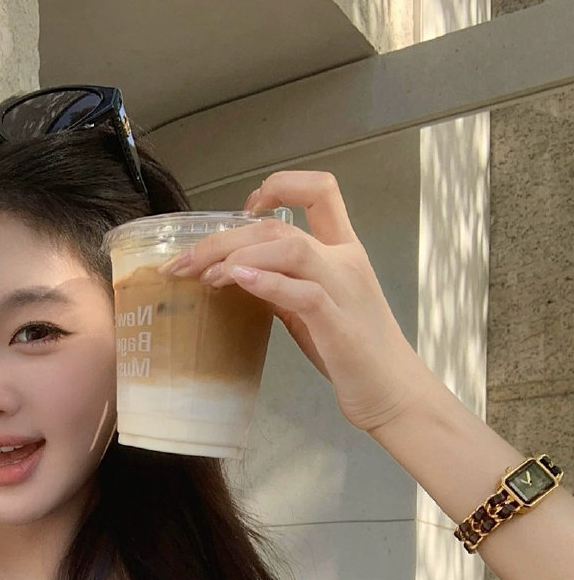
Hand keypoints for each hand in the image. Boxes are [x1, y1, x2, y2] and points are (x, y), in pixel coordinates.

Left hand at [158, 170, 428, 434]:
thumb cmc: (352, 353)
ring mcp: (344, 291)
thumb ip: (282, 287)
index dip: (280, 186)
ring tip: (204, 275)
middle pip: (281, 227)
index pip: (320, 190)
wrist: (394, 393)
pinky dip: (268, 282)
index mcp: (343, 251)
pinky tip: (237, 280)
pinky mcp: (339, 326)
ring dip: (238, 256)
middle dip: (226, 237)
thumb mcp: (312, 311)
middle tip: (184, 262)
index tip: (244, 208)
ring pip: (291, 249)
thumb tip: (240, 274)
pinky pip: (304, 293)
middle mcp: (345, 261)